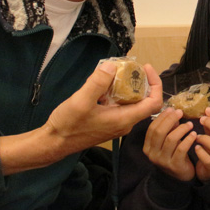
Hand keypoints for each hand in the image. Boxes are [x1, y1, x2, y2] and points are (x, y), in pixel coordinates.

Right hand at [45, 60, 162, 147]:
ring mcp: (116, 123)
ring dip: (127, 86)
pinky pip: (119, 105)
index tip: (145, 67)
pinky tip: (103, 83)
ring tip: (116, 71)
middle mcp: (125, 123)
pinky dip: (116, 92)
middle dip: (140, 81)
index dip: (155, 83)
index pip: (154, 102)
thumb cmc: (68, 125)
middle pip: (144, 100)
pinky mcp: (108, 122)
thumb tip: (112, 66)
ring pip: (131, 102)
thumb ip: (98, 82)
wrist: (54, 143)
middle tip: (129, 66)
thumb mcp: (81, 101)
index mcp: (125, 119)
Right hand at [143, 107, 197, 181]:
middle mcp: (152, 154)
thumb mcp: (168, 142)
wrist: (181, 177)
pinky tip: (194, 134)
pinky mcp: (174, 165)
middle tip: (181, 112)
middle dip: (170, 120)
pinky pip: (181, 149)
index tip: (172, 109)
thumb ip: (168, 129)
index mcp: (148, 147)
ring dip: (182, 129)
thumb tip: (173, 112)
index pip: (152, 129)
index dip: (162, 117)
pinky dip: (188, 139)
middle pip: (159, 132)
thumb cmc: (174, 155)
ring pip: (171, 139)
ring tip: (190, 124)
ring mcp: (162, 161)